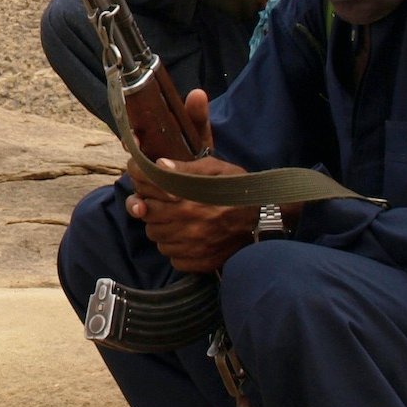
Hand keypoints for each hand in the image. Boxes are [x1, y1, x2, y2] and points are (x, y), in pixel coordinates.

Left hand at [126, 89, 256, 271]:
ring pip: (153, 232)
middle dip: (147, 199)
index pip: (143, 177)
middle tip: (160, 196)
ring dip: (159, 224)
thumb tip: (166, 146)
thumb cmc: (240, 188)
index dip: (137, 170)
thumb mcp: (216, 164)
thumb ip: (188, 155)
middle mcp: (182, 216)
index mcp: (184, 189)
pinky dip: (174, 245)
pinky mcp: (195, 261)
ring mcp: (188, 241)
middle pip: (142, 207)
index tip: (139, 168)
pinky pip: (170, 254)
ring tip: (175, 215)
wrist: (268, 221)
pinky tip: (186, 235)